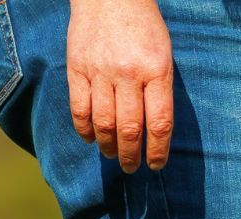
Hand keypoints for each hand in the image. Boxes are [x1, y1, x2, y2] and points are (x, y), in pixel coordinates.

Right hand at [67, 0, 173, 172]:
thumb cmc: (143, 28)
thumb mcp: (164, 56)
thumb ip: (160, 92)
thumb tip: (155, 133)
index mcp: (156, 71)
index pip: (159, 124)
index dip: (158, 151)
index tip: (155, 165)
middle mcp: (128, 73)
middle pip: (129, 129)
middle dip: (131, 156)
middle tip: (130, 167)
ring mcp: (100, 70)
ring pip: (103, 123)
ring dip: (108, 146)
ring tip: (112, 155)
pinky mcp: (77, 67)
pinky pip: (79, 108)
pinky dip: (85, 129)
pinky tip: (91, 138)